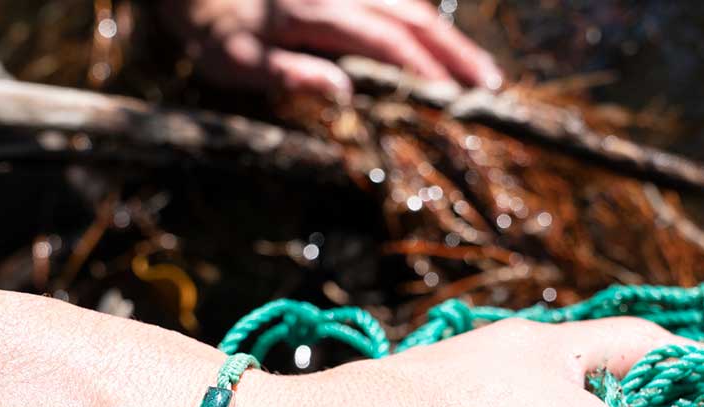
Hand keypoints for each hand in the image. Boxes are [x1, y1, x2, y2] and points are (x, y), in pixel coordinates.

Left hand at [161, 0, 501, 96]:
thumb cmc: (212, 29)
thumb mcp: (238, 62)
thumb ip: (292, 75)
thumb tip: (345, 93)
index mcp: (317, 13)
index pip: (385, 41)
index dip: (423, 70)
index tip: (455, 99)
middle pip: (413, 16)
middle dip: (455, 53)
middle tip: (491, 87)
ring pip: (411, 3)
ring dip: (449, 37)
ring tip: (480, 71)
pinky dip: (425, 21)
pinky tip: (442, 43)